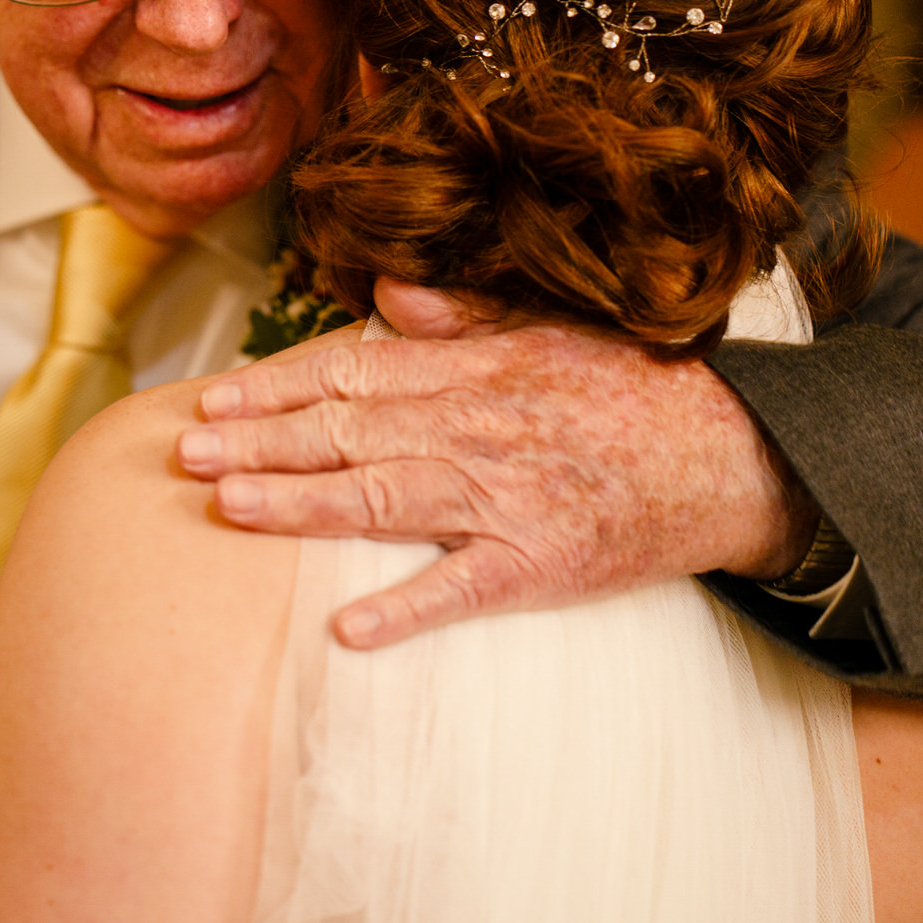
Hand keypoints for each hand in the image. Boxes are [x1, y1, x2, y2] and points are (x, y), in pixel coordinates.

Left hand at [178, 279, 817, 647]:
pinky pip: (462, 589)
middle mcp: (476, 427)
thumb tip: (387, 293)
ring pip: (383, 499)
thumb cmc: (633, 390)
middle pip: (348, 433)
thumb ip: (464, 313)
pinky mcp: (540, 563)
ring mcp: (505, 498)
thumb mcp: (550, 328)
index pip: (352, 374)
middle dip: (261, 443)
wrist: (735, 455)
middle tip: (187, 454)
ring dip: (301, 504)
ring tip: (230, 508)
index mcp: (473, 369)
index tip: (215, 397)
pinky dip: (406, 608)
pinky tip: (347, 628)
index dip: (277, 387)